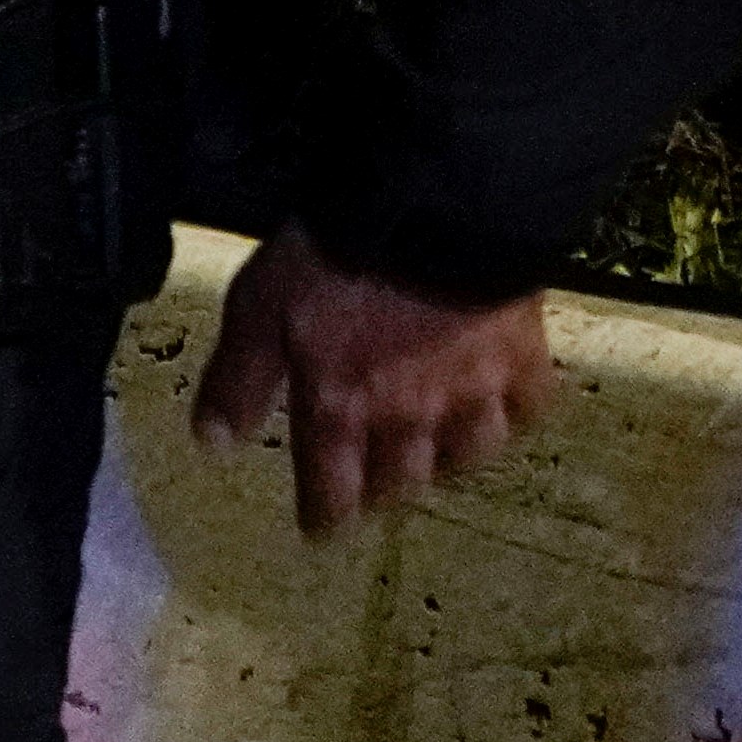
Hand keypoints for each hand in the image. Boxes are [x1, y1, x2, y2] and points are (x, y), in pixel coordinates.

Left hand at [193, 237, 557, 538]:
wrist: (432, 209)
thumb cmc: (334, 256)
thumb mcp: (258, 311)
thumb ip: (239, 382)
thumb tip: (213, 447)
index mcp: (340, 408)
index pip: (332, 491)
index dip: (326, 517)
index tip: (323, 531)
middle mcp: (408, 415)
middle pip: (402, 481)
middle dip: (385, 492)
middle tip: (377, 491)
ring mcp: (472, 389)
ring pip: (469, 455)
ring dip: (449, 462)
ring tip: (438, 457)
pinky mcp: (522, 355)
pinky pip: (528, 409)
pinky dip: (515, 417)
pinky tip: (506, 412)